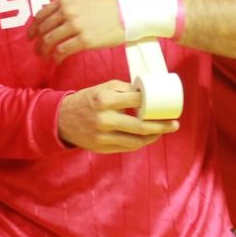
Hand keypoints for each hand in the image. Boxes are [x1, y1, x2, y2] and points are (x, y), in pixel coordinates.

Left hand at [31, 0, 122, 59]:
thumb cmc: (107, 3)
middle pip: (43, 30)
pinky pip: (63, 50)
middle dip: (37, 43)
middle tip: (37, 51)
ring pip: (50, 41)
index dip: (33, 28)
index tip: (31, 37)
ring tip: (45, 57)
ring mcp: (76, 26)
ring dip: (44, 51)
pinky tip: (57, 61)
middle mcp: (68, 11)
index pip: (41, 15)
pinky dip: (57, 57)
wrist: (128, 14)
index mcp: (66, 0)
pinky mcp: (84, 40)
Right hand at [57, 81, 179, 152]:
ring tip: (163, 132)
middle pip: (141, 126)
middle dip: (161, 126)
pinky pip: (127, 147)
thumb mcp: (102, 89)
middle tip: (174, 124)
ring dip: (153, 137)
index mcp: (105, 100)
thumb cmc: (86, 100)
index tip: (166, 104)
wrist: (61, 119)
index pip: (137, 102)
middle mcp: (104, 119)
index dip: (155, 103)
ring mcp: (103, 136)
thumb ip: (123, 89)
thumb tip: (147, 91)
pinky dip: (140, 143)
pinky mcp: (102, 147)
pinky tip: (148, 138)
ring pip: (136, 140)